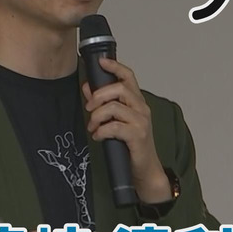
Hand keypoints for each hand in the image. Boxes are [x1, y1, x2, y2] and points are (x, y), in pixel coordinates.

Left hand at [82, 57, 170, 203]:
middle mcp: (142, 109)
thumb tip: (87, 87)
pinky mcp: (137, 136)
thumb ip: (102, 103)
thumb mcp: (116, 121)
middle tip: (88, 108)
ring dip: (97, 116)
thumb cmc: (131, 145)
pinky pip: (114, 126)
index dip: (115, 67)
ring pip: (114, 107)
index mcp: (137, 102)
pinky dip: (101, 130)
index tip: (101, 62)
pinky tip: (98, 136)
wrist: (145, 169)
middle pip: (119, 88)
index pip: (129, 77)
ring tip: (92, 127)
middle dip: (98, 96)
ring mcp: (141, 122)